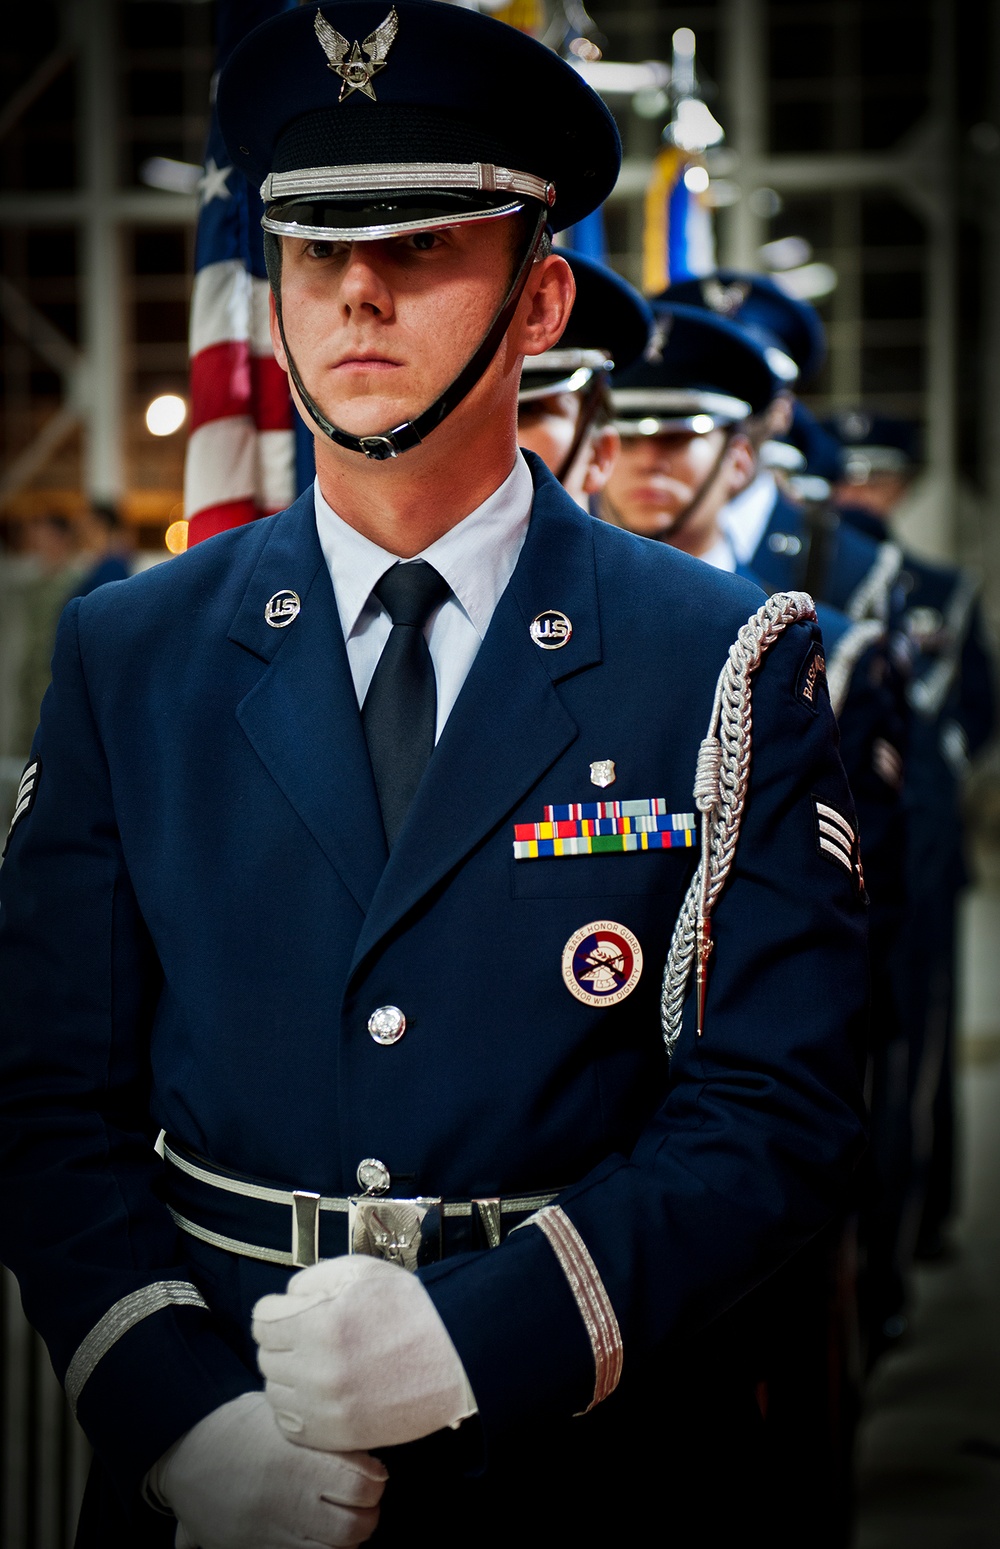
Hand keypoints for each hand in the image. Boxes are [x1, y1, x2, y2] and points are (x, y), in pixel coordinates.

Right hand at [151, 1391, 386, 1548]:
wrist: (185, 1453)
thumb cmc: (237, 1426)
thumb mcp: (280, 1415)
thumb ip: (318, 1431)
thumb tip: (361, 1439)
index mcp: (295, 1460)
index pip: (360, 1483)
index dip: (375, 1479)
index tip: (374, 1471)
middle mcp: (286, 1500)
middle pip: (353, 1527)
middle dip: (368, 1514)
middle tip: (366, 1500)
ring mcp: (271, 1532)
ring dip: (347, 1538)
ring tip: (344, 1518)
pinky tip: (318, 1535)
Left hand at [253, 1255, 477, 1452]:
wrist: (453, 1357)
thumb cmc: (408, 1307)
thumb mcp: (360, 1272)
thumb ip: (312, 1279)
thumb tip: (286, 1299)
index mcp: (318, 1323)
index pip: (261, 1320)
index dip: (276, 1310)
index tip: (293, 1311)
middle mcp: (315, 1369)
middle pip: (266, 1356)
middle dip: (282, 1341)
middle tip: (309, 1336)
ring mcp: (325, 1407)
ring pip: (274, 1391)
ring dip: (287, 1376)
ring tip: (317, 1364)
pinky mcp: (336, 1435)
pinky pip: (289, 1424)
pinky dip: (296, 1408)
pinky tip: (318, 1393)